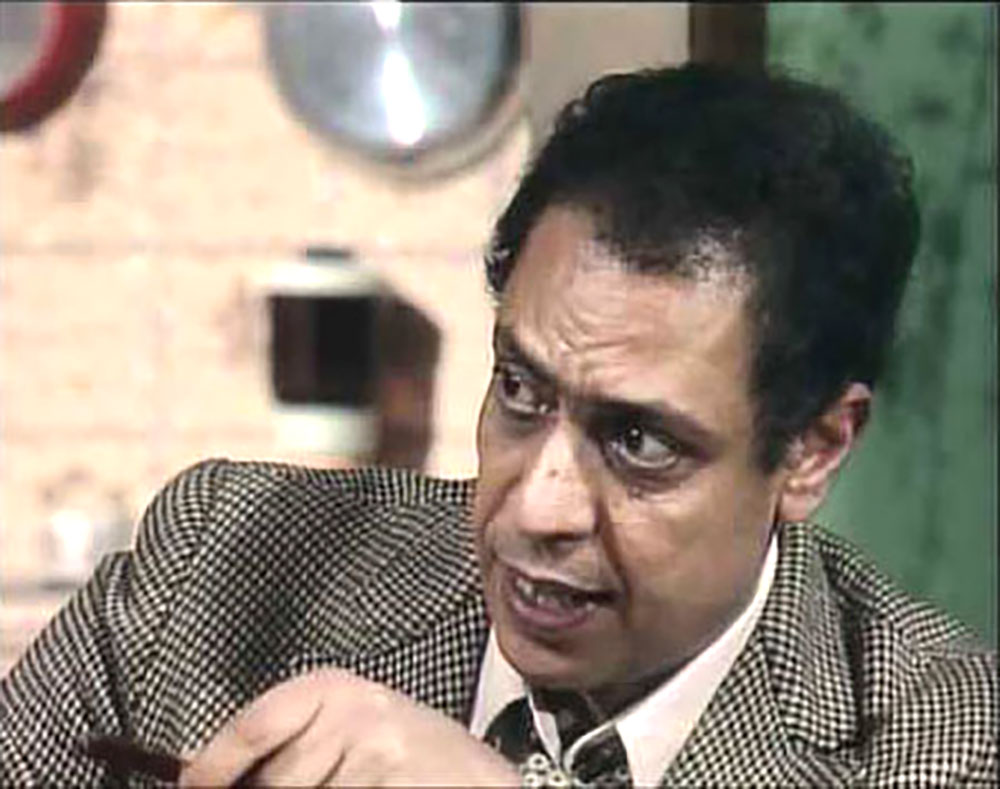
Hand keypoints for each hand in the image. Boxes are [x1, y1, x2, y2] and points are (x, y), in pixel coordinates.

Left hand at [178, 668, 519, 786]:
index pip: (255, 724)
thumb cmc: (417, 757)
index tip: (197, 786)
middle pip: (272, 780)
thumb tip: (206, 767)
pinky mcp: (391, 788)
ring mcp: (377, 758)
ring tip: (363, 784)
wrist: (484, 784)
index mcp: (338, 690)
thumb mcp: (355, 728)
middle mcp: (357, 716)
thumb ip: (293, 741)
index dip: (213, 766)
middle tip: (325, 777)